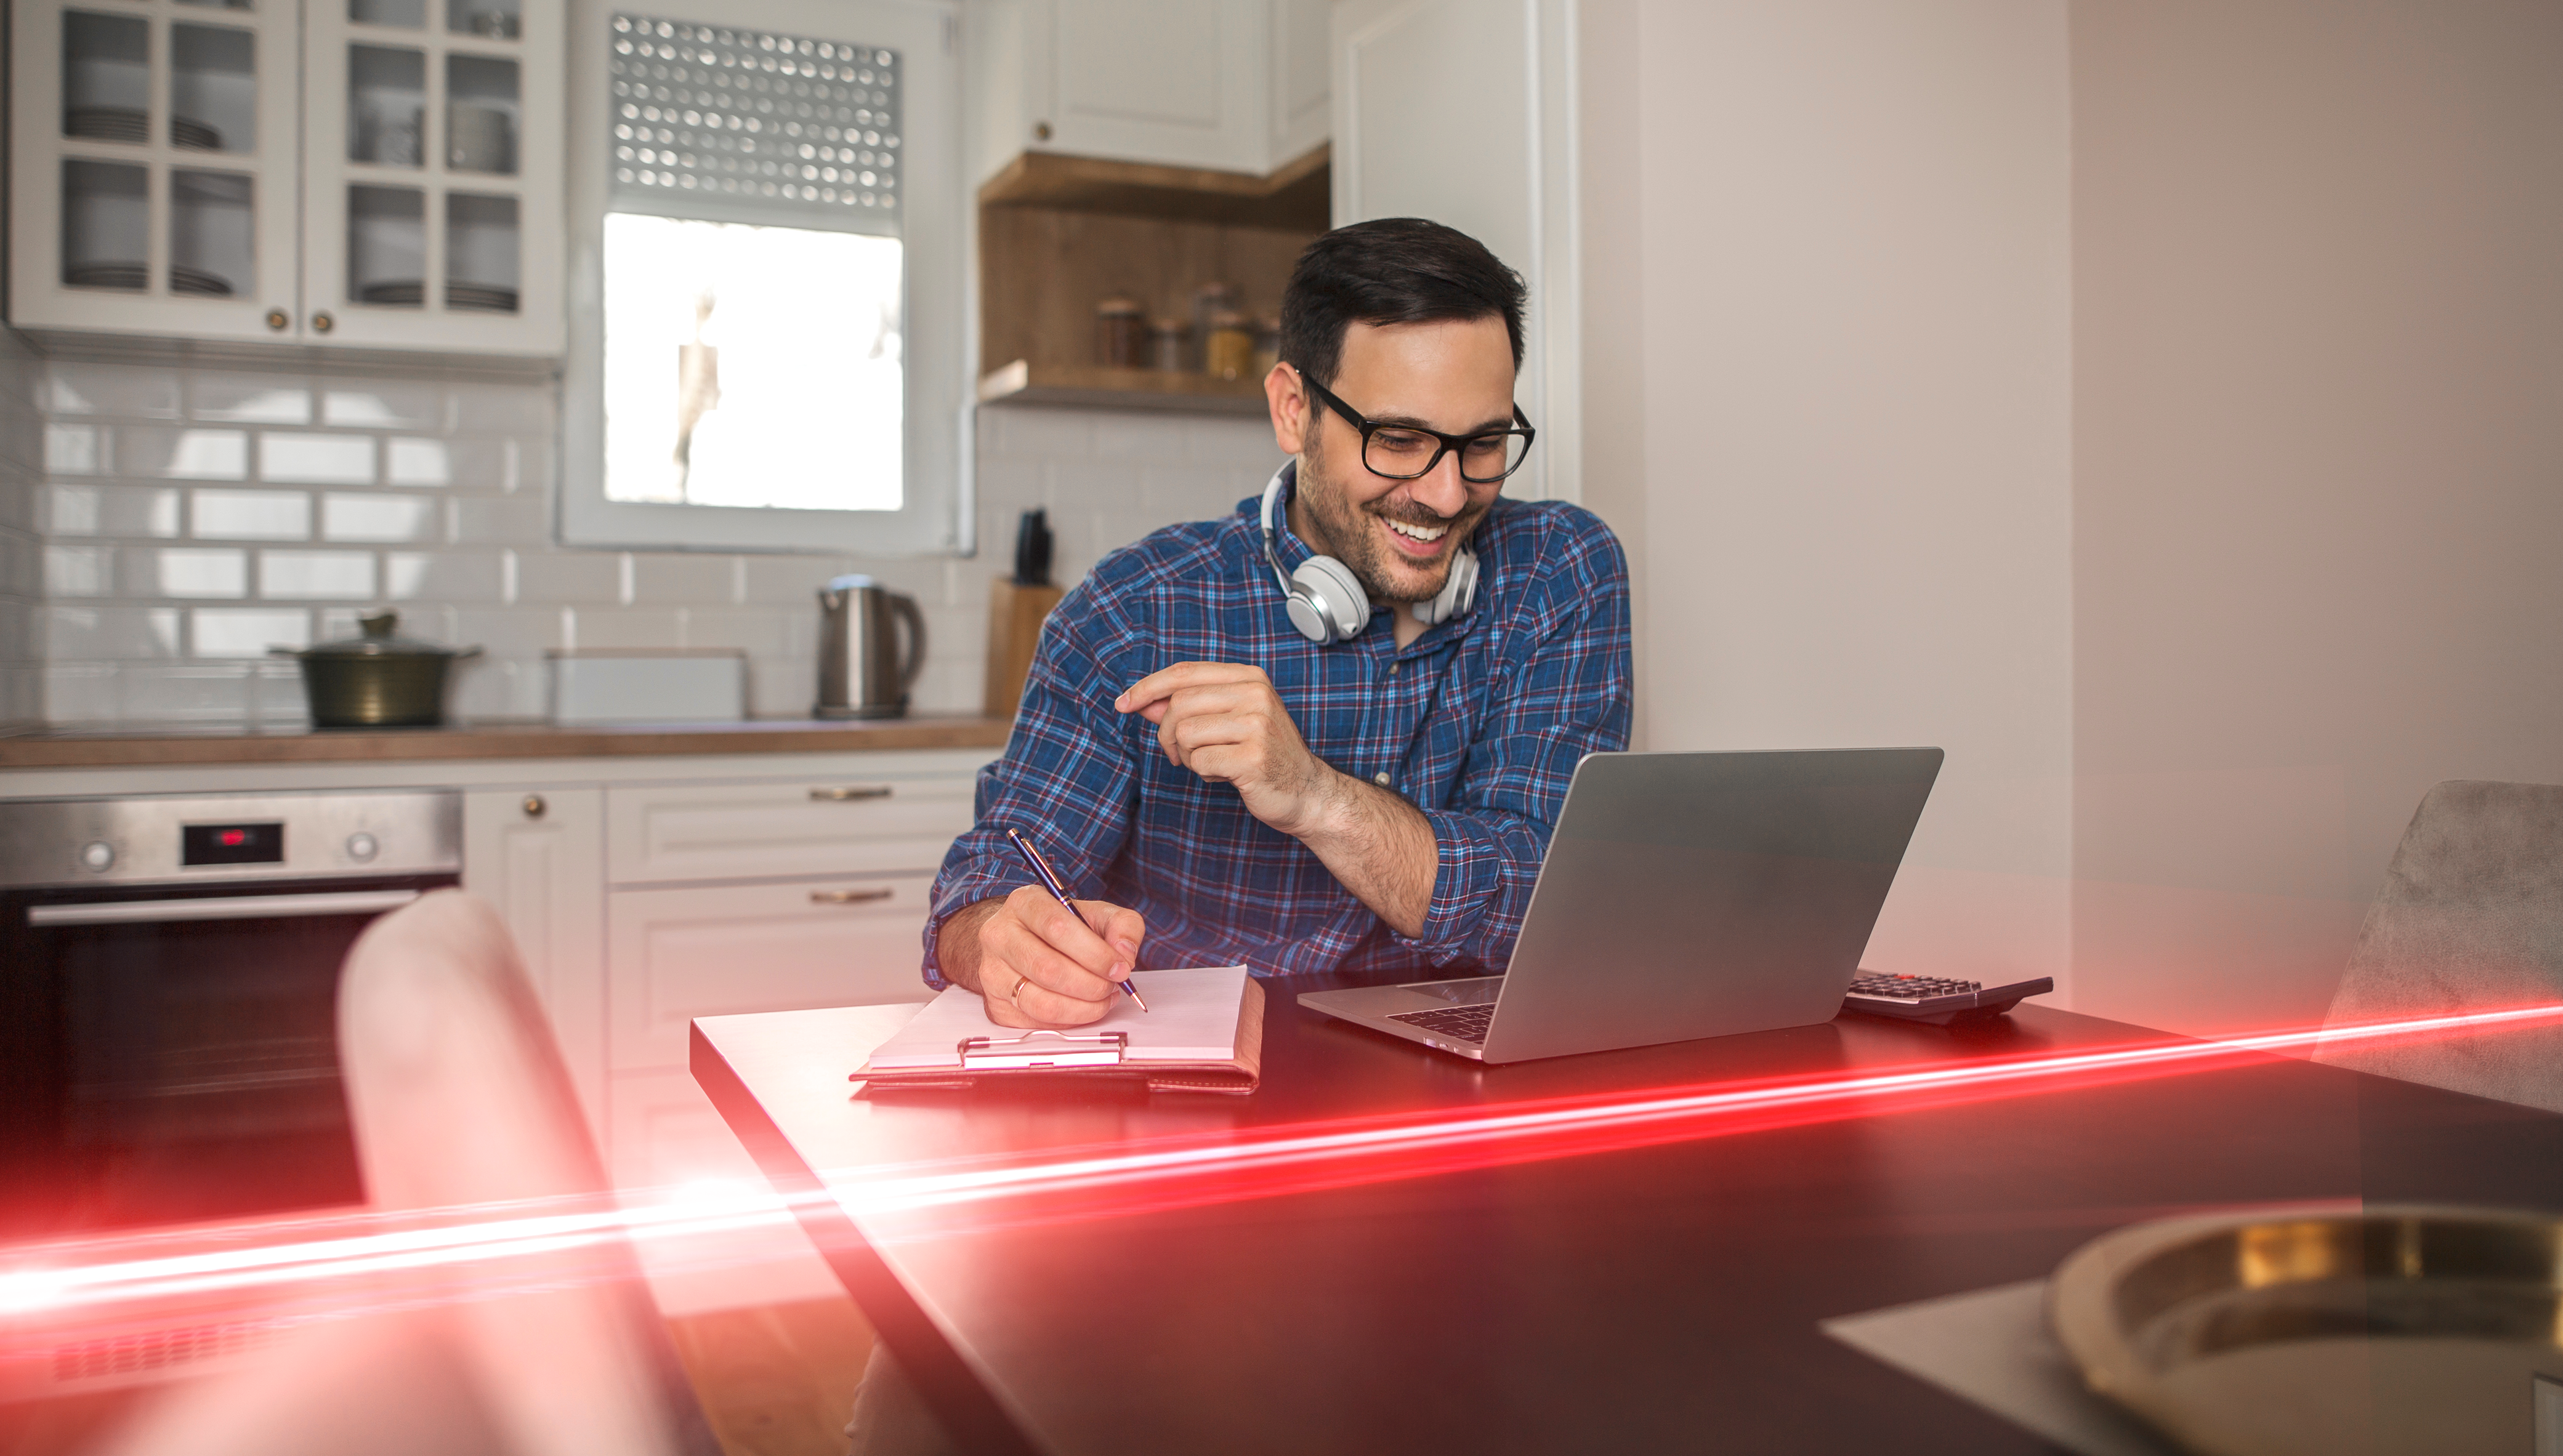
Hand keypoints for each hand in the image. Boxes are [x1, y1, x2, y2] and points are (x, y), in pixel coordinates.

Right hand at [964, 884, 1145, 1029]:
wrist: (1021, 942)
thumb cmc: (1062, 928)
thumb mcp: (1096, 914)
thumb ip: (1122, 925)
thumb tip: (1125, 954)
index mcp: (1025, 903)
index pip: (1057, 927)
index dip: (1094, 953)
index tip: (1120, 968)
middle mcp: (1000, 935)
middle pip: (1048, 968)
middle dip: (1091, 985)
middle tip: (1112, 987)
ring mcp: (992, 972)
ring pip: (1040, 1002)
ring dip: (1082, 1008)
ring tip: (1102, 1000)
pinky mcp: (995, 1005)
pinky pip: (1036, 1022)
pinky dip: (1068, 1021)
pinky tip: (1081, 1008)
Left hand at [1115, 662, 1343, 836]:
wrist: (1307, 793)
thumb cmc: (1263, 756)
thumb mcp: (1226, 722)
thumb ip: (1186, 708)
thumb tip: (1142, 701)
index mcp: (1249, 677)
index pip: (1185, 672)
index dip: (1148, 687)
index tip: (1123, 703)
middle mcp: (1255, 694)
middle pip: (1179, 704)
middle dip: (1167, 734)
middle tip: (1181, 754)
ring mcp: (1257, 724)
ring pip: (1185, 733)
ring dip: (1188, 756)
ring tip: (1212, 764)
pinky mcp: (1254, 756)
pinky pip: (1200, 760)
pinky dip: (1204, 773)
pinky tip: (1225, 775)